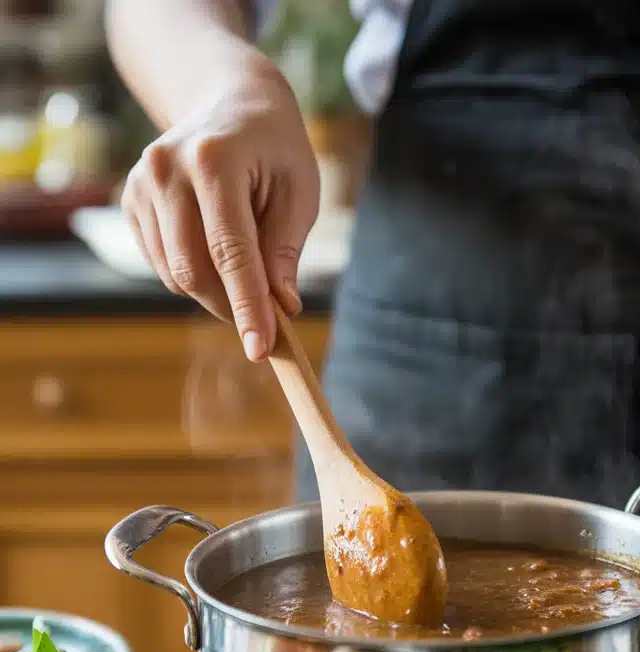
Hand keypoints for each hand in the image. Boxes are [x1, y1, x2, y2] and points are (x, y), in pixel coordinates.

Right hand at [121, 56, 318, 361]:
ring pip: (175, 275)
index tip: (260, 350)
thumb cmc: (275, 149)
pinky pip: (162, 265)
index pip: (231, 252)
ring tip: (246, 271)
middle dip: (232, 307)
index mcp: (213, 160)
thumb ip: (285, 250)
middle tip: (266, 324)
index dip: (247, 306)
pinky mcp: (130, 201)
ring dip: (214, 293)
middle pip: (194, 270)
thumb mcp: (299, 192)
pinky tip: (214, 249)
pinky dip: (193, 276)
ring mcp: (141, 184)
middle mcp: (166, 169)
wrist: (230, 102)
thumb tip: (281, 308)